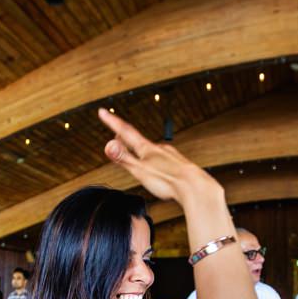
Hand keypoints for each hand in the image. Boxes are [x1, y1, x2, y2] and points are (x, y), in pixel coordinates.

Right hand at [98, 108, 216, 202]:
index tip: (102, 111)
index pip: (125, 132)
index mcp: (147, 149)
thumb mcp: (140, 170)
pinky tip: (160, 170)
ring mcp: (170, 156)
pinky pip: (164, 161)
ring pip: (152, 151)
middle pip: (138, 141)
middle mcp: (159, 149)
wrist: (195, 186)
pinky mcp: (178, 165)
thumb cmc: (168, 181)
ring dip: (142, 152)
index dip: (112, 122)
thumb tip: (108, 146)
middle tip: (117, 132)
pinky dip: (157, 162)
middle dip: (126, 138)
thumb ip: (124, 158)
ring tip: (138, 156)